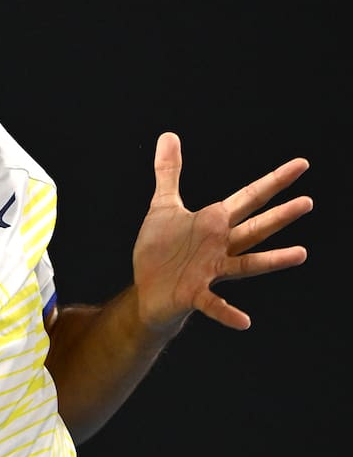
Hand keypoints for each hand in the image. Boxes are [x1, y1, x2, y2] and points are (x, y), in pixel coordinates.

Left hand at [132, 132, 311, 331]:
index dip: (274, 181)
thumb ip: (168, 172)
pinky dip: (226, 312)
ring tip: (301, 253)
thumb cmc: (160, 250)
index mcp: (214, 223)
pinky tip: (244, 321)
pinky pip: (213, 304)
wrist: (148, 291)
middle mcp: (219, 247)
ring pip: (246, 263)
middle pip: (255, 228)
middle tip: (308, 202)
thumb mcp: (162, 205)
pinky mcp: (194, 293)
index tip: (301, 165)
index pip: (249, 197)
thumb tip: (168, 135)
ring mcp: (210, 271)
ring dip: (273, 260)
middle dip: (280, 216)